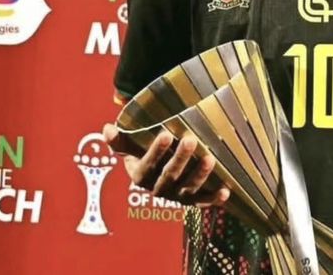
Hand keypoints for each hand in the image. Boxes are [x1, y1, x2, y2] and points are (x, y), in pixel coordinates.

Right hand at [102, 123, 230, 206]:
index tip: (164, 134)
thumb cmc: (144, 151)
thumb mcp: (131, 146)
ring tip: (210, 158)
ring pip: (188, 189)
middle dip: (180, 158)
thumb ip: (120, 139)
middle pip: (170, 176)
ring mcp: (177, 195)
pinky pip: (204, 201)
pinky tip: (226, 191)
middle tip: (190, 139)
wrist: (159, 169)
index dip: (155, 152)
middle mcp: (159, 189)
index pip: (147, 165)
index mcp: (141, 176)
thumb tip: (106, 129)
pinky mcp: (194, 199)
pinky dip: (214, 199)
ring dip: (200, 175)